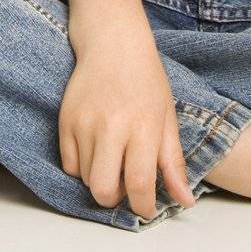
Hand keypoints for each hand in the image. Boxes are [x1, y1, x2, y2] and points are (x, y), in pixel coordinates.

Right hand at [58, 39, 197, 221]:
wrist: (112, 43)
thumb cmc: (146, 79)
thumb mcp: (167, 118)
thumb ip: (172, 162)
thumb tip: (185, 201)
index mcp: (142, 127)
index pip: (138, 184)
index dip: (143, 207)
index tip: (146, 209)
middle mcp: (111, 127)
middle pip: (103, 190)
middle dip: (116, 200)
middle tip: (126, 187)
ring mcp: (84, 124)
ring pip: (85, 179)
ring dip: (100, 180)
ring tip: (113, 160)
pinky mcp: (65, 120)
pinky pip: (68, 164)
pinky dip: (81, 168)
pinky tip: (95, 151)